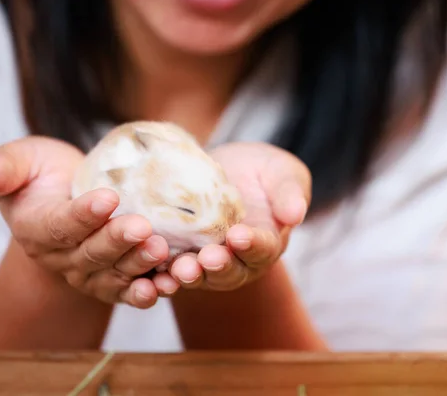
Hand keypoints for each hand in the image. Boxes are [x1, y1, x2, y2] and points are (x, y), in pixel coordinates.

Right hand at [0, 136, 178, 307]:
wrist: (71, 197)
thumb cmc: (49, 174)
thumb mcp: (27, 159)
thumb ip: (9, 165)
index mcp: (36, 227)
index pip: (59, 225)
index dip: (83, 215)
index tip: (108, 198)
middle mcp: (60, 257)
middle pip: (90, 253)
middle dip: (117, 241)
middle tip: (142, 227)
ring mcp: (87, 273)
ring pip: (112, 275)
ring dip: (137, 266)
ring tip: (160, 250)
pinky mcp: (112, 281)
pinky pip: (127, 292)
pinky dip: (146, 292)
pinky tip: (166, 286)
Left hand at [168, 142, 310, 290]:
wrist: (225, 170)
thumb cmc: (262, 171)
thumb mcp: (282, 173)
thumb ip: (290, 192)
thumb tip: (296, 213)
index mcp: (267, 243)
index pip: (263, 248)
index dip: (252, 245)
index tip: (239, 236)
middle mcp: (238, 261)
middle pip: (230, 271)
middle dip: (218, 267)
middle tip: (206, 259)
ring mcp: (207, 262)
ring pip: (199, 276)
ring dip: (188, 275)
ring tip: (178, 269)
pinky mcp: (179, 256)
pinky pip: (170, 271)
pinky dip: (161, 276)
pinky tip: (150, 274)